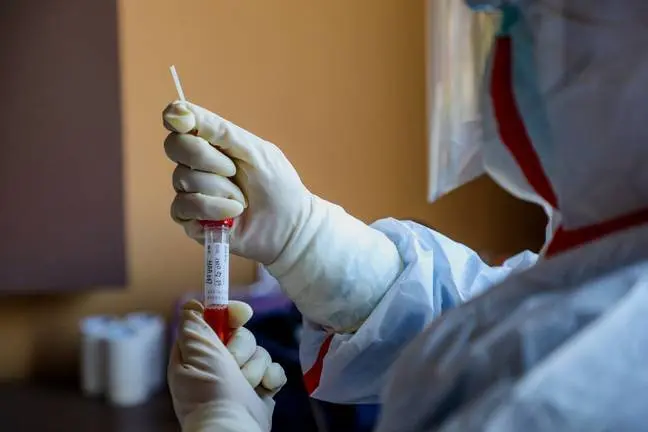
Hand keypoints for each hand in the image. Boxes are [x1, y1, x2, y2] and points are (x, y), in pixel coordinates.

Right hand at [163, 102, 402, 331]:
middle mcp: (195, 165)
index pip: (177, 122)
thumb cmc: (276, 184)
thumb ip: (218, 130)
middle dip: (206, 158)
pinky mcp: (190, 219)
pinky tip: (233, 213)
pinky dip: (213, 208)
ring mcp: (190, 191)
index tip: (186, 122)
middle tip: (234, 170)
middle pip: (174, 147)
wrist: (289, 225)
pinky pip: (183, 207)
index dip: (176, 118)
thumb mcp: (253, 150)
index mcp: (211, 142)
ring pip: (183, 179)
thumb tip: (177, 110)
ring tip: (243, 199)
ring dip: (221, 189)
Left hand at [168, 300, 285, 431]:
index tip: (241, 314)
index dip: (228, 313)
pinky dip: (271, 378)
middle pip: (242, 335)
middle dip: (242, 347)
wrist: (232, 429)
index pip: (216, 321)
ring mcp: (242, 378)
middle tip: (233, 363)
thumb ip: (193, 324)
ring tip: (246, 385)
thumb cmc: (210, 392)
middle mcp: (220, 364)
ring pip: (260, 352)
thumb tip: (193, 305)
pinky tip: (265, 388)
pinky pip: (274, 370)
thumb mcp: (195, 352)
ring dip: (255, 367)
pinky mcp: (261, 389)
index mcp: (199, 354)